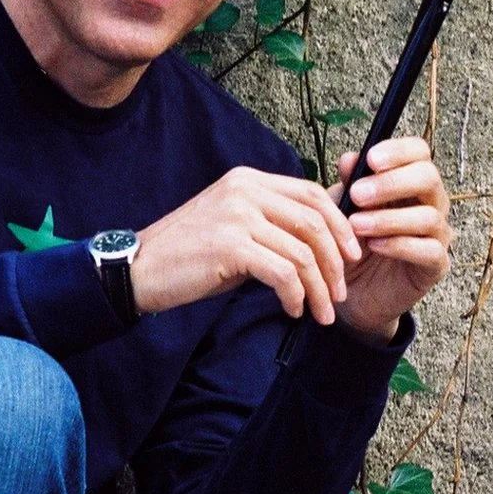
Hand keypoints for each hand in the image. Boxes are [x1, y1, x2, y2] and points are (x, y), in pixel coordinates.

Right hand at [132, 164, 362, 325]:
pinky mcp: (231, 246)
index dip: (339, 225)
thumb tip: (320, 240)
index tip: (352, 255)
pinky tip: (293, 309)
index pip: (311, 193)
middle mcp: (245, 190)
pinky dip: (295, 295)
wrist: (140, 268)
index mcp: (249, 180)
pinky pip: (283, 273)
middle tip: (340, 292)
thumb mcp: (235, 225)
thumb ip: (272, 223)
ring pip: (302, 251)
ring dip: (319, 287)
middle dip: (336, 261)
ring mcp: (238, 216)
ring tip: (321, 313)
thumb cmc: (190, 253)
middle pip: (313, 221)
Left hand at [331, 135, 451, 341]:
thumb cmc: (350, 243)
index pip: (419, 152)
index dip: (398, 151)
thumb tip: (349, 159)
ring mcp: (437, 235)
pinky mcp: (436, 266)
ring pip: (428, 216)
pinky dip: (401, 245)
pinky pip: (430, 251)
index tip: (371, 160)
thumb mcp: (340, 210)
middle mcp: (430, 203)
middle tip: (358, 195)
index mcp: (409, 182)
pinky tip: (375, 246)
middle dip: (392, 183)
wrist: (350, 292)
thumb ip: (347, 185)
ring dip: (388, 218)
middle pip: (429, 178)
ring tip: (356, 226)